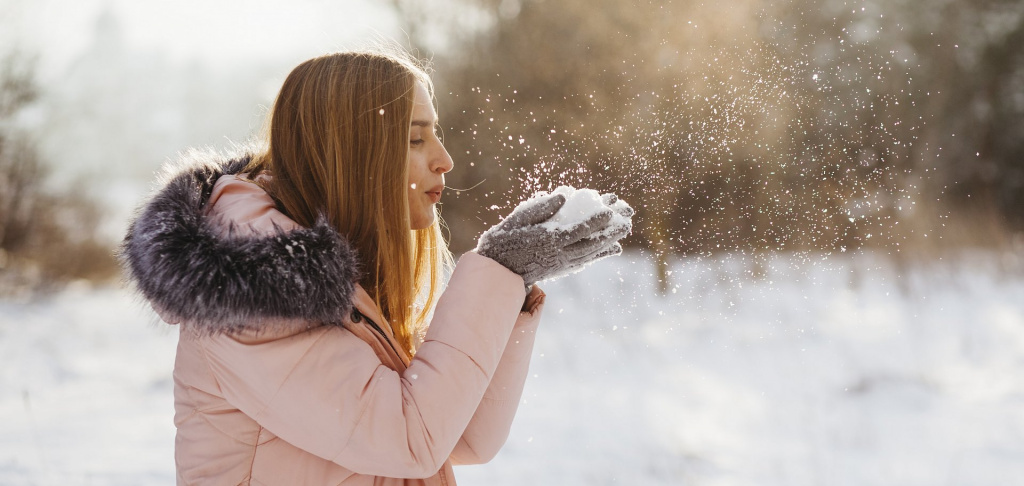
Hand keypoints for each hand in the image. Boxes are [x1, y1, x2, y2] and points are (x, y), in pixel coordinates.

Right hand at [475, 190, 631, 284]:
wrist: (500, 269)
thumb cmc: (507, 237)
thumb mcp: (519, 218)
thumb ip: (541, 207)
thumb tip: (564, 197)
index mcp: (548, 240)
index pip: (577, 231)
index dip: (595, 221)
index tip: (609, 211)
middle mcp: (558, 254)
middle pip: (590, 243)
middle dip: (610, 232)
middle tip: (627, 220)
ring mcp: (561, 263)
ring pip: (590, 253)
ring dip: (609, 241)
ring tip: (624, 230)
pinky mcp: (561, 269)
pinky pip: (585, 261)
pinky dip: (600, 255)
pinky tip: (612, 248)